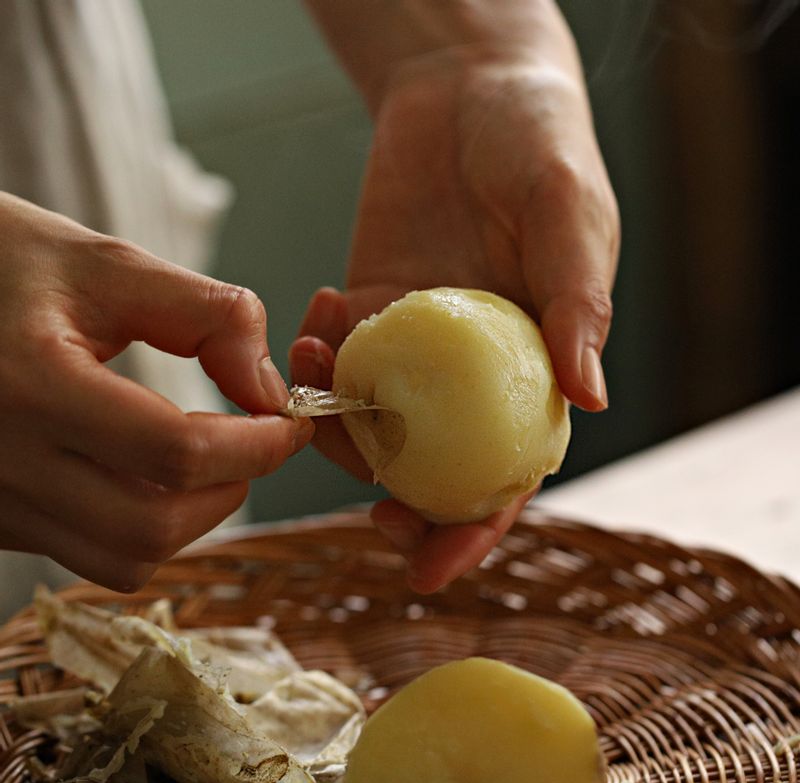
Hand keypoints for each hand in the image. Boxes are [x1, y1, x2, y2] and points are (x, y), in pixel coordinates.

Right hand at [0, 193, 312, 590]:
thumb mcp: (105, 264)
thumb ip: (207, 316)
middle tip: (256, 441)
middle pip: (151, 527)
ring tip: (210, 458)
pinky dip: (144, 525)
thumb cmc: (1, 262)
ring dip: (191, 516)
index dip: (255, 445)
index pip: (173, 453)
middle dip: (231, 488)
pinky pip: (87, 552)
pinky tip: (151, 472)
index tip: (289, 422)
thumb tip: (269, 388)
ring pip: (124, 557)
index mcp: (26, 383)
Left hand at [291, 52, 618, 591]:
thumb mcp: (570, 216)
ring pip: (372, 420)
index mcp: (530, 367)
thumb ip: (578, 306)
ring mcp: (415, 345)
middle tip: (362, 513)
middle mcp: (470, 372)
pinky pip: (336, 356)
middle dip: (396, 506)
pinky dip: (316, 354)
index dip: (472, 530)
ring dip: (336, 421)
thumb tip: (588, 401)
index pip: (506, 471)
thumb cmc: (538, 146)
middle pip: (432, 467)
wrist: (467, 90)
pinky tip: (317, 312)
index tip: (427, 569)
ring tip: (314, 369)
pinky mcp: (368, 306)